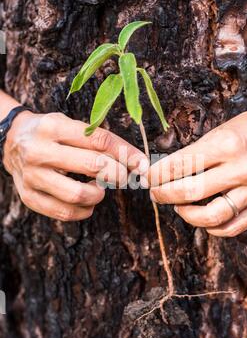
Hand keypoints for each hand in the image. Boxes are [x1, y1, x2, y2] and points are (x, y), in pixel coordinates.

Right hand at [3, 111, 146, 220]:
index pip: (98, 140)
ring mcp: (31, 176)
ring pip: (78, 195)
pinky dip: (84, 211)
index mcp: (53, 127)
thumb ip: (99, 140)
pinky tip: (87, 202)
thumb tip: (137, 163)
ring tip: (99, 188)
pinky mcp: (29, 197)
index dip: (126, 153)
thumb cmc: (51, 134)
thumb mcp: (70, 125)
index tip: (142, 164)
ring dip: (99, 195)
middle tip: (124, 177)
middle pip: (92, 166)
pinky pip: (64, 212)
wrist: (11, 142)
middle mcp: (39, 151)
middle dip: (117, 174)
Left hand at [149, 80, 246, 236]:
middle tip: (155, 193)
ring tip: (178, 207)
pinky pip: (234, 227)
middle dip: (164, 195)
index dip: (157, 174)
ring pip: (211, 216)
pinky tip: (202, 220)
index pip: (181, 165)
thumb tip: (165, 173)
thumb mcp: (220, 131)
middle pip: (190, 192)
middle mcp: (241, 169)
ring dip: (186, 215)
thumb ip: (196, 153)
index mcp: (226, 145)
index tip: (148, 177)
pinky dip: (213, 229)